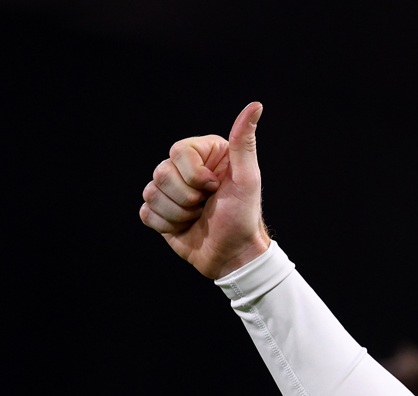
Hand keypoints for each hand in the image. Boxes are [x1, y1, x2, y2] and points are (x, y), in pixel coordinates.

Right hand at [140, 102, 270, 278]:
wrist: (234, 254)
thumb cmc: (244, 216)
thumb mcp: (247, 178)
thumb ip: (244, 143)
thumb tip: (256, 105)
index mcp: (203, 154)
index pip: (178, 153)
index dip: (195, 176)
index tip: (216, 188)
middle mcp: (183, 169)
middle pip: (161, 173)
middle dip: (188, 198)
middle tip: (207, 206)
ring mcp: (169, 190)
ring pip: (151, 193)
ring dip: (179, 213)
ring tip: (198, 218)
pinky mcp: (159, 212)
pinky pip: (146, 213)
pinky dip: (167, 225)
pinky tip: (185, 227)